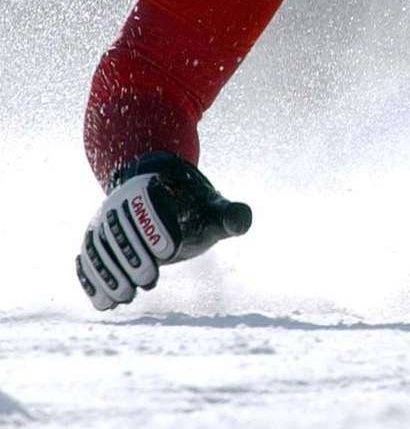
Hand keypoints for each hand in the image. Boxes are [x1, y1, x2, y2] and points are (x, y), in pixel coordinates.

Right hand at [75, 152, 251, 311]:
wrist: (164, 203)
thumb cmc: (195, 209)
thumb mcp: (215, 209)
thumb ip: (230, 214)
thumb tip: (241, 220)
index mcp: (150, 186)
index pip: (146, 204)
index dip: (156, 228)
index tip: (169, 254)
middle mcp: (119, 201)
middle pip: (117, 229)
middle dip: (131, 256)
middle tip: (149, 281)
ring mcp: (102, 221)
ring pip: (98, 246)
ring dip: (108, 273)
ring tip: (126, 297)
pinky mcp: (94, 241)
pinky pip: (87, 260)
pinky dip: (92, 280)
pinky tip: (104, 304)